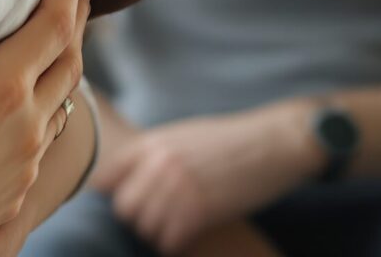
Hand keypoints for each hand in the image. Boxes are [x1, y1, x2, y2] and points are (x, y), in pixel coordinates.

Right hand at [0, 0, 97, 256]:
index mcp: (1, 87)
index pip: (54, 18)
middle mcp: (28, 120)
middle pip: (70, 53)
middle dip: (79, 7)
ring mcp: (28, 157)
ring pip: (64, 94)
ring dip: (67, 54)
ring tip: (63, 29)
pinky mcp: (19, 186)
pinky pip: (49, 130)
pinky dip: (51, 98)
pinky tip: (34, 98)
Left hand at [103, 102, 320, 254]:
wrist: (273, 142)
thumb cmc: (231, 140)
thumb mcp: (184, 136)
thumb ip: (153, 154)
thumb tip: (126, 177)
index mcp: (152, 144)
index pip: (107, 179)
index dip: (114, 196)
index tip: (129, 204)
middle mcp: (159, 164)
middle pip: (123, 208)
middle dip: (137, 218)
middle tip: (157, 219)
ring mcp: (178, 187)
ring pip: (145, 228)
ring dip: (158, 232)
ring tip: (175, 227)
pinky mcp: (200, 210)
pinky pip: (170, 240)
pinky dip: (176, 244)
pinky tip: (188, 237)